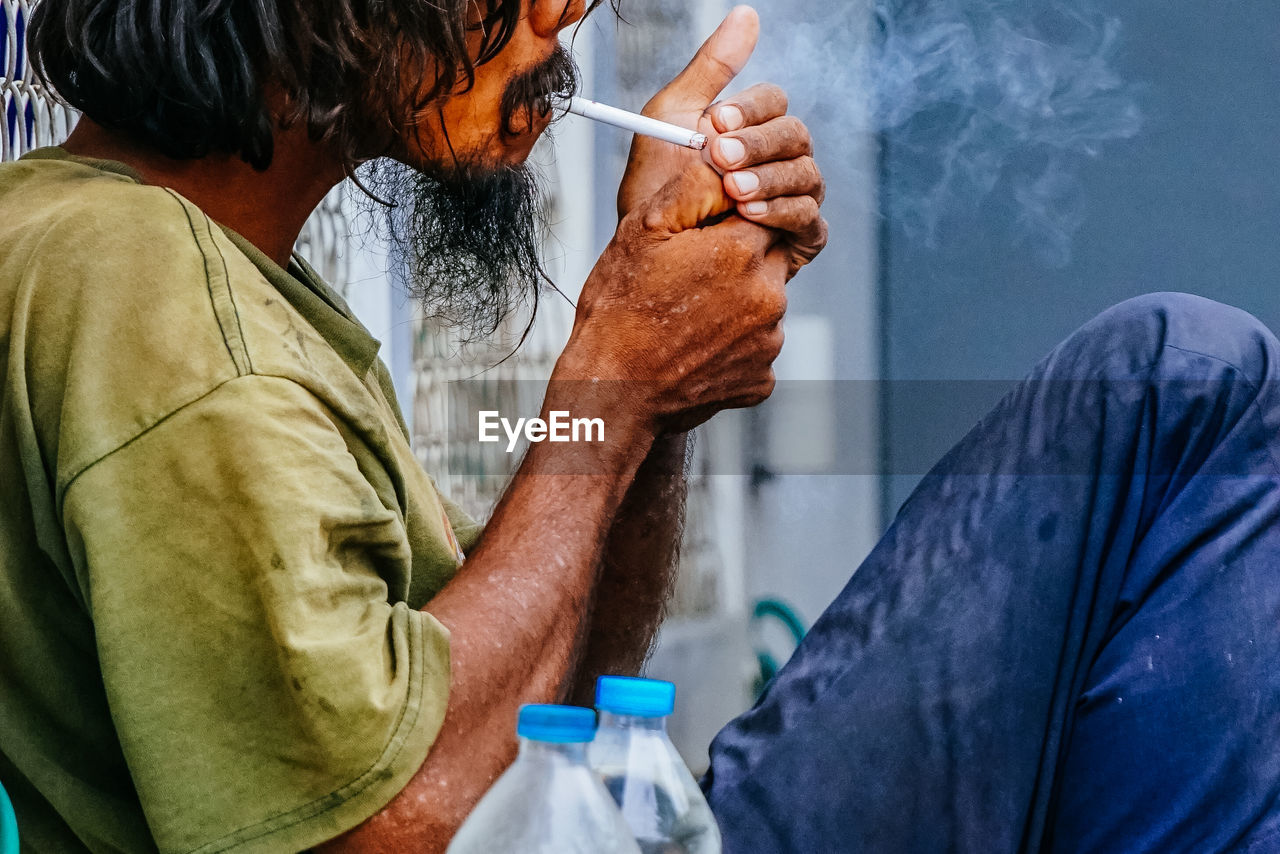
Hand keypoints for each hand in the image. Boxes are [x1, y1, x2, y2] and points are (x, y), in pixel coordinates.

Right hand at [559, 162, 787, 435]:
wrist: (612, 393)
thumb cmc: (619, 309)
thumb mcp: (644, 230)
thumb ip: (694, 185)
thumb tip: (727, 155)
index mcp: (743, 251)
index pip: (760, 211)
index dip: (727, 219)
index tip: (698, 237)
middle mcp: (770, 296)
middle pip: (767, 258)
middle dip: (734, 260)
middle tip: (687, 278)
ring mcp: (769, 343)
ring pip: (762, 304)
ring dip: (733, 304)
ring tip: (684, 318)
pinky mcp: (762, 379)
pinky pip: (754, 349)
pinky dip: (730, 347)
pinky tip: (692, 349)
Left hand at [617, 5, 827, 279]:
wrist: (651, 254)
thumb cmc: (660, 188)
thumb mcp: (672, 118)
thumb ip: (711, 66)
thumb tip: (747, 15)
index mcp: (755, 128)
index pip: (773, 103)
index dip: (749, 111)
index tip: (717, 123)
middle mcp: (782, 160)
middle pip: (795, 137)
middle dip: (758, 145)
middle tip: (721, 158)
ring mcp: (795, 197)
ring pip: (806, 175)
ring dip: (768, 179)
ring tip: (732, 190)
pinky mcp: (800, 237)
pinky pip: (809, 218)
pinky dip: (781, 212)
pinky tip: (750, 214)